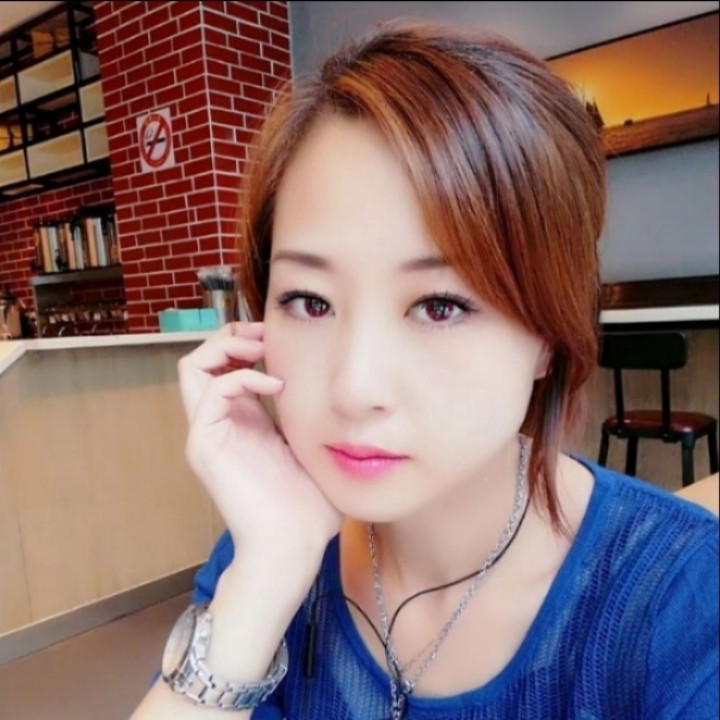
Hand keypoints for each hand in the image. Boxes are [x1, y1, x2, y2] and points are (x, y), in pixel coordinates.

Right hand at [177, 321, 341, 559]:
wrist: (293, 543)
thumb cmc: (308, 503)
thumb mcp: (309, 444)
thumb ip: (305, 413)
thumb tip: (330, 386)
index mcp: (242, 420)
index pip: (224, 365)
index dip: (245, 341)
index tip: (279, 337)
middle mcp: (219, 422)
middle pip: (201, 359)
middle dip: (231, 336)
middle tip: (265, 335)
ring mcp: (207, 433)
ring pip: (192, 367)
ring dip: (227, 347)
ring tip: (262, 349)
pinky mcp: (206, 444)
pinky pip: (212, 391)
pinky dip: (243, 377)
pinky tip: (276, 386)